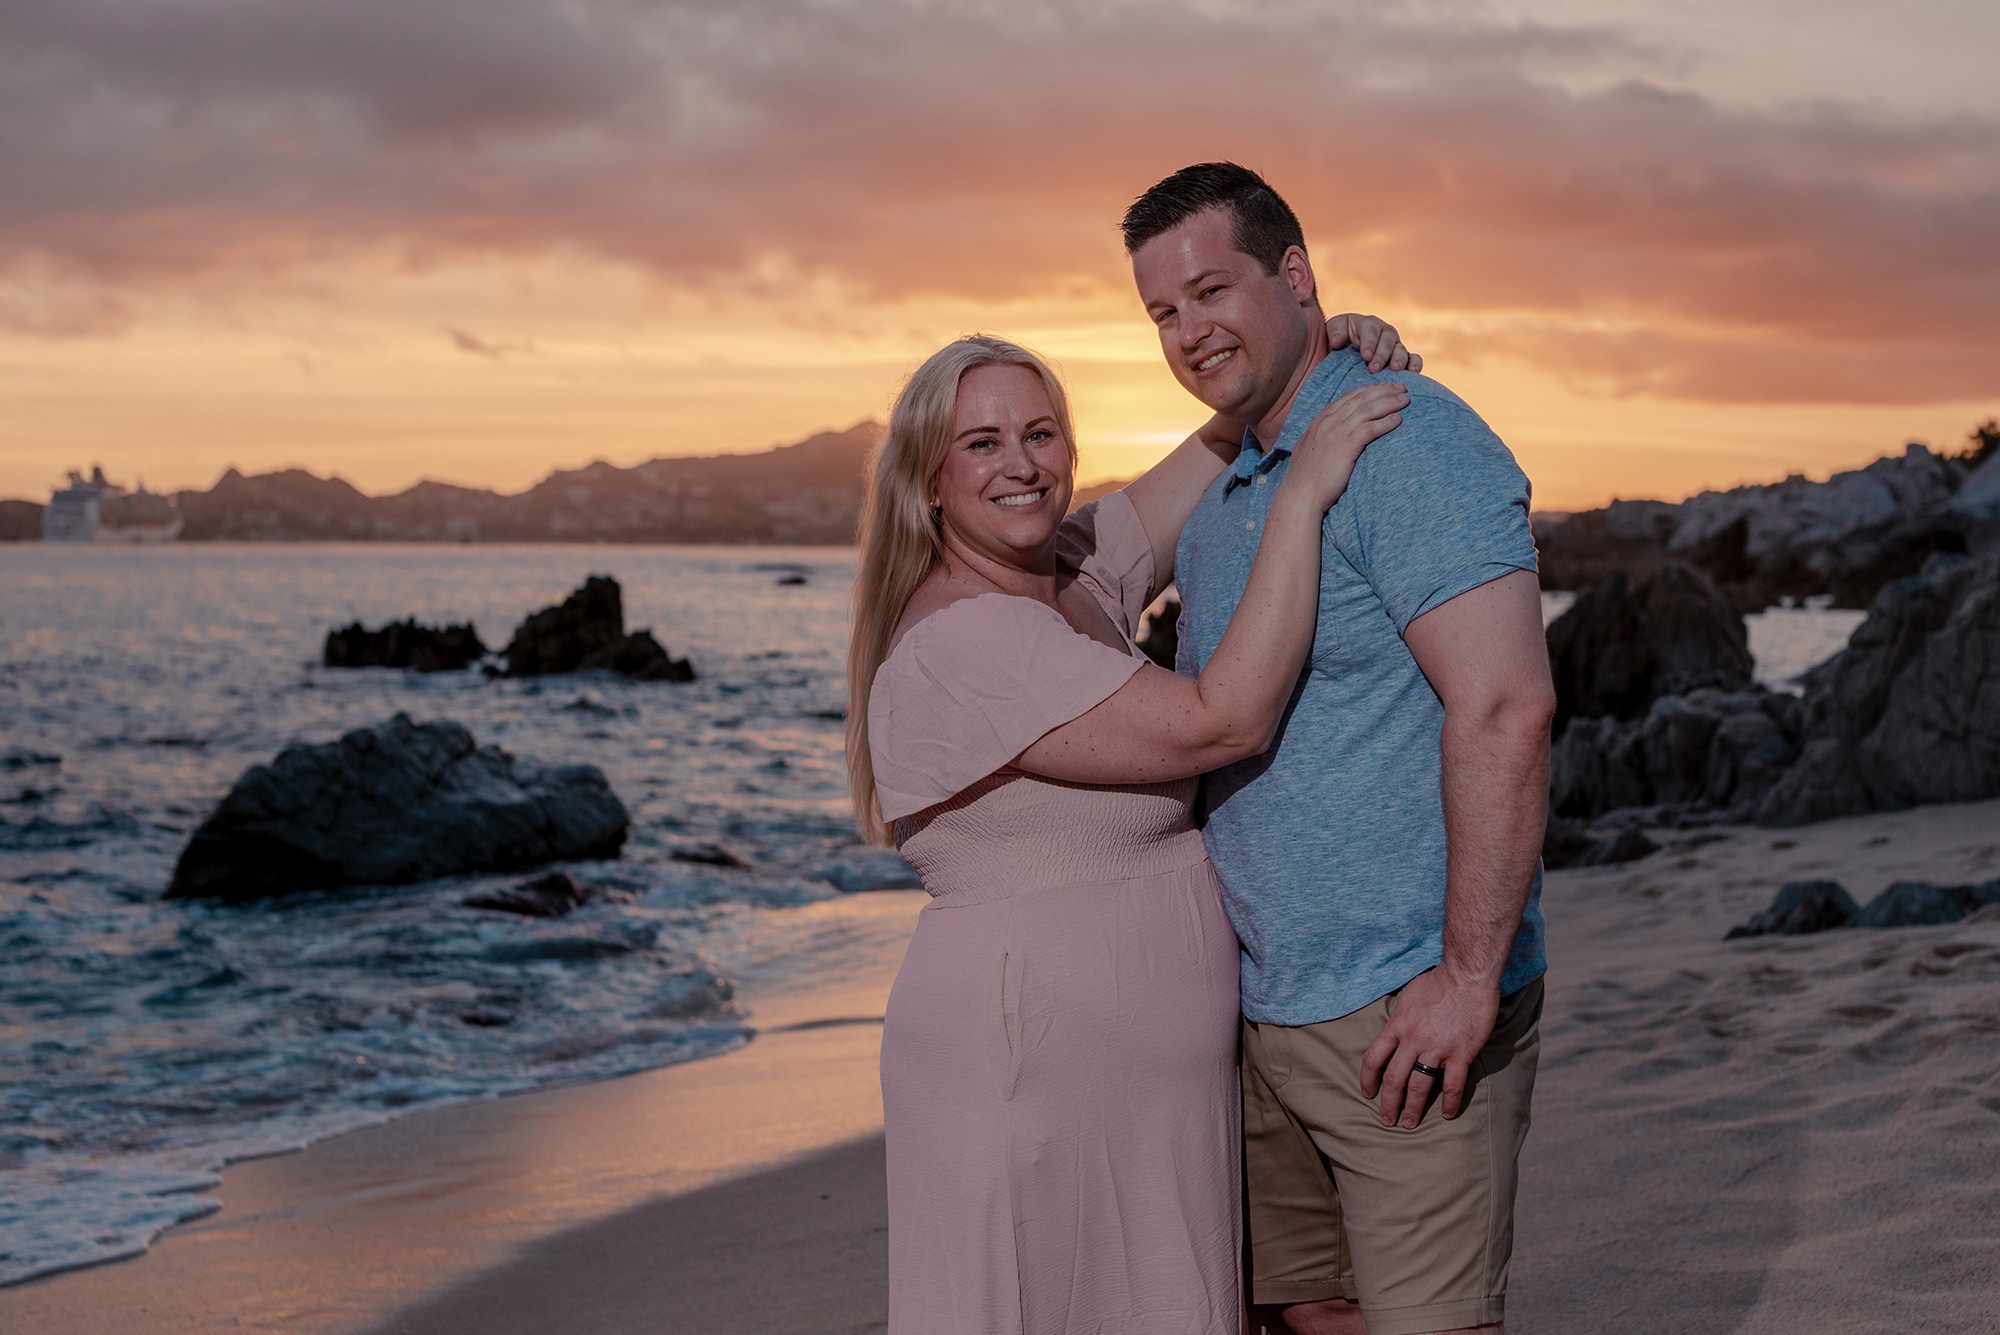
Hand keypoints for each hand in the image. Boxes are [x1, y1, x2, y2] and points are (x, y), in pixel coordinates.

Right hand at [1279, 381, 1407, 511]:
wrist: (1301, 494)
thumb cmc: (1307, 477)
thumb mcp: (1309, 448)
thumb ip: (1320, 434)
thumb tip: (1328, 426)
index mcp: (1320, 421)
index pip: (1348, 397)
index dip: (1368, 389)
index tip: (1384, 387)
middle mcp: (1328, 422)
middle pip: (1360, 399)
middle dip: (1383, 390)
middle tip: (1402, 387)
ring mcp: (1336, 433)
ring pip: (1367, 410)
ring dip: (1389, 402)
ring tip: (1405, 399)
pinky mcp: (1345, 446)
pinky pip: (1370, 429)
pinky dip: (1385, 422)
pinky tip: (1398, 419)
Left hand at [1328, 312, 1422, 373]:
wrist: (1345, 351)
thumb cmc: (1339, 338)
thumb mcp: (1334, 330)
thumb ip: (1335, 331)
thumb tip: (1336, 340)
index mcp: (1368, 324)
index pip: (1370, 331)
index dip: (1369, 342)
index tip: (1365, 355)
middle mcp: (1384, 333)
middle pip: (1387, 341)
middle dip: (1382, 355)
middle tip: (1374, 368)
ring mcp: (1395, 346)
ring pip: (1401, 349)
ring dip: (1399, 359)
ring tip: (1395, 369)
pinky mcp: (1403, 358)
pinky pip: (1413, 358)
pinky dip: (1415, 363)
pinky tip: (1413, 371)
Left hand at [1359, 966, 1498, 1128]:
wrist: (1466, 975)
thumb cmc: (1437, 981)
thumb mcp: (1408, 996)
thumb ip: (1400, 1017)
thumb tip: (1396, 1030)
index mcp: (1397, 1026)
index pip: (1373, 1058)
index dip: (1368, 1079)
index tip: (1368, 1093)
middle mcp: (1413, 1040)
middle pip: (1393, 1079)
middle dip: (1388, 1103)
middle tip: (1387, 1120)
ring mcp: (1437, 1048)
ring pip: (1419, 1086)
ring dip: (1413, 1108)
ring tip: (1409, 1124)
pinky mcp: (1460, 1053)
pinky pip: (1453, 1085)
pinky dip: (1450, 1103)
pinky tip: (1448, 1114)